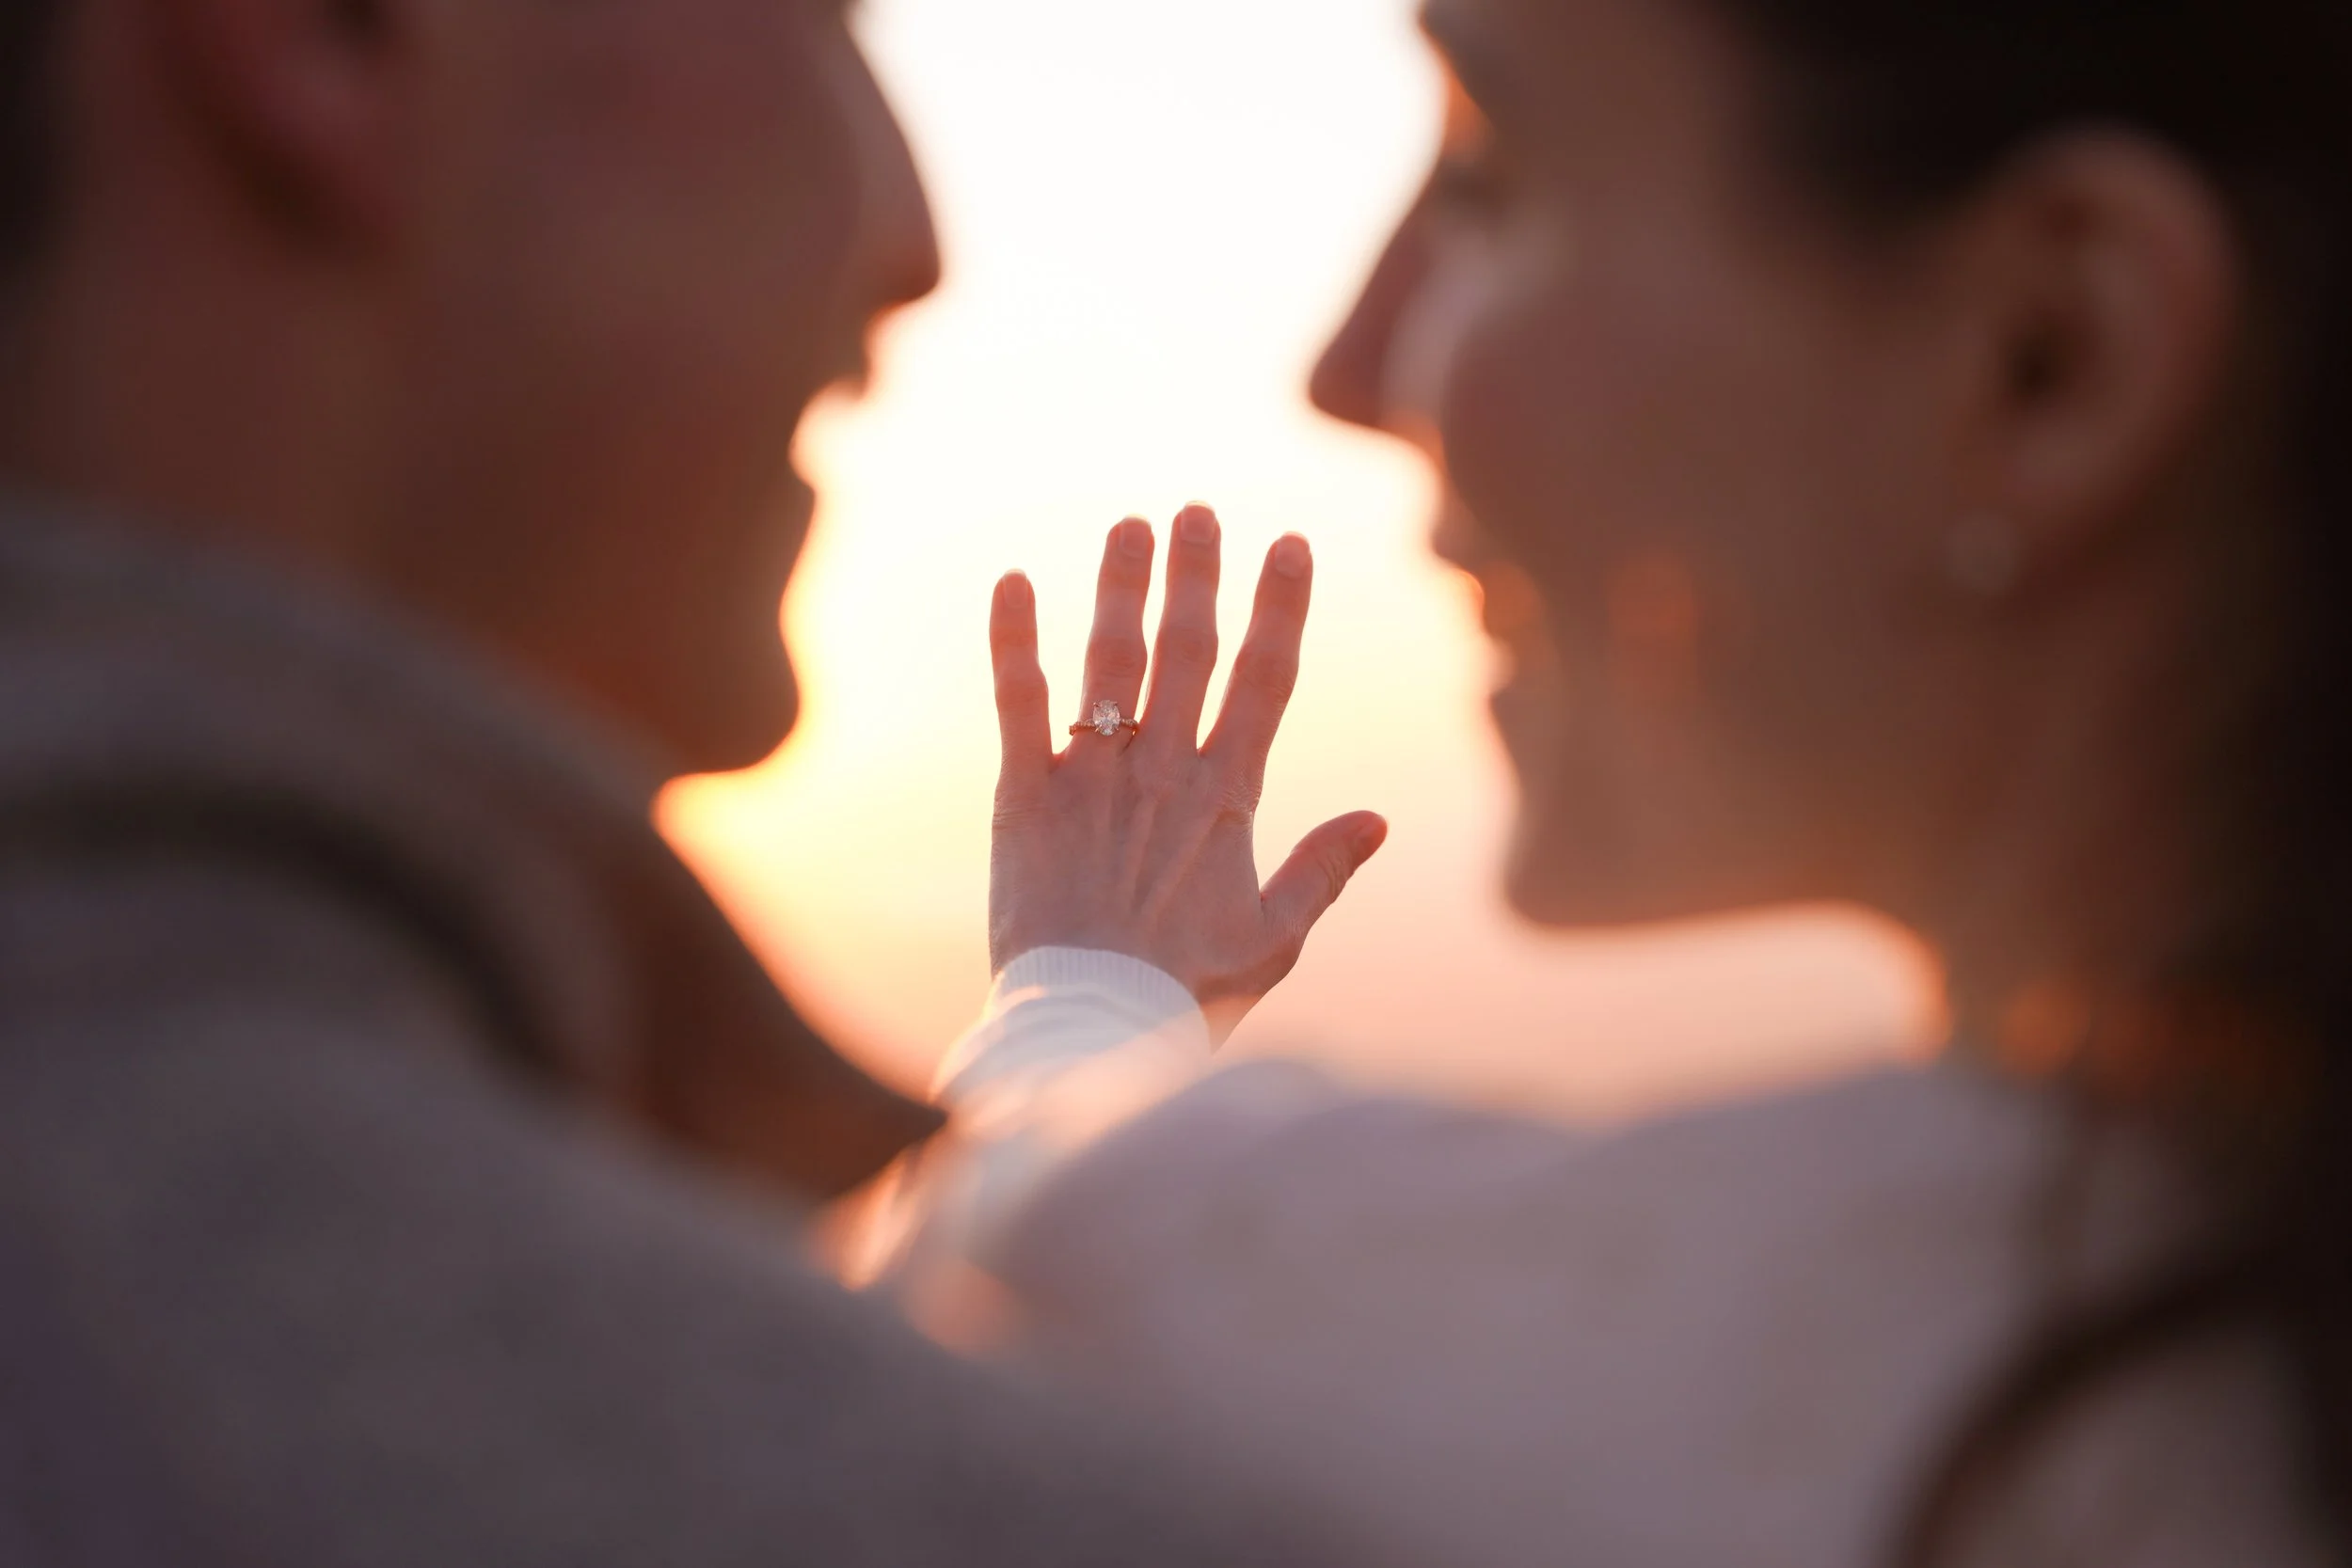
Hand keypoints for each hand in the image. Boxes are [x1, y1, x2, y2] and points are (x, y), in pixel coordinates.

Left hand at [987, 504, 1387, 1039]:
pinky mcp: (1024, 796)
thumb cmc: (1185, 996)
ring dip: (1121, 587)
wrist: (1090, 1029)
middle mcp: (1163, 771)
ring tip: (1131, 525)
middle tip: (1199, 510)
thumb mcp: (1274, 941)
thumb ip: (1322, 872)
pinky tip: (1012, 582)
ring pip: (1111, 661)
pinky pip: (1018, 704)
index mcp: (1227, 799)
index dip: (1279, 608)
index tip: (1290, 544)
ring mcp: (1092, 777)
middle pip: (1189, 651)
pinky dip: (1014, 641)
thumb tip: (1378, 819)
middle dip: (1197, 575)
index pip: (1265, 681)